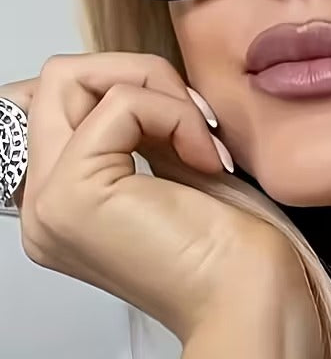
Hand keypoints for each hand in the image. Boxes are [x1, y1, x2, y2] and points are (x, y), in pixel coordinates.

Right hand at [1, 53, 319, 348]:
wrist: (248, 296)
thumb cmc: (228, 243)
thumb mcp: (172, 165)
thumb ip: (141, 127)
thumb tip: (140, 78)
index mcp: (63, 198)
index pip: (54, 100)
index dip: (119, 84)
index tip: (179, 116)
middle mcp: (41, 202)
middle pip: (58, 78)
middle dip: (137, 75)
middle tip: (191, 117)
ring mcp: (49, 200)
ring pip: (70, 75)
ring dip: (153, 88)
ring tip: (197, 135)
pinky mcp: (73, 194)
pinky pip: (121, 102)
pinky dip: (174, 113)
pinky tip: (204, 157)